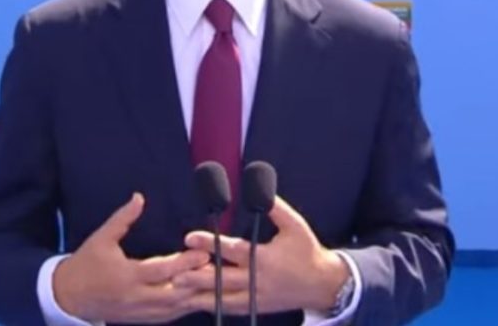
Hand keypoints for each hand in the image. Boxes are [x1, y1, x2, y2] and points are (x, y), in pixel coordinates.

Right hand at [53, 193, 210, 323]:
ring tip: (215, 283)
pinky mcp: (140, 319)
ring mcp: (139, 312)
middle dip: (197, 282)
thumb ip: (122, 218)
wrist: (68, 297)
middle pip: (173, 293)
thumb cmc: (86, 263)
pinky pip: (167, 317)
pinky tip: (197, 298)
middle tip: (219, 270)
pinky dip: (184, 307)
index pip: (160, 271)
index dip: (183, 263)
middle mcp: (136, 297)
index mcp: (126, 276)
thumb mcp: (101, 237)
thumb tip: (139, 197)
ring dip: (195, 296)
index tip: (203, 253)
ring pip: (173, 308)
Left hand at [175, 195, 348, 314]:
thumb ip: (276, 208)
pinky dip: (213, 305)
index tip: (189, 237)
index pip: (233, 251)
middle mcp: (258, 281)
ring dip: (200, 294)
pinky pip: (230, 308)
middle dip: (197, 276)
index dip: (210, 243)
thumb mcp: (295, 225)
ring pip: (223, 299)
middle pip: (222, 281)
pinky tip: (196, 301)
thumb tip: (260, 188)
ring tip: (177, 289)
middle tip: (174, 272)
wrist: (322, 285)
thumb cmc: (307, 251)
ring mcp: (256, 298)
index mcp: (266, 259)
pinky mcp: (256, 308)